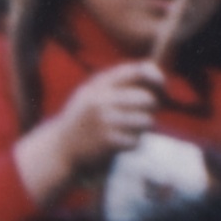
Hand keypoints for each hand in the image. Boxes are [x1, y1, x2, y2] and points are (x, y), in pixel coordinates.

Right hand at [14, 62, 163, 200]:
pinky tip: (120, 142)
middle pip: (147, 99)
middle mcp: (101, 101)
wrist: (60, 148)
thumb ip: (117, 82)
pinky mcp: (108, 142)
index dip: (155, 75)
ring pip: (146, 121)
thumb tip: (156, 74)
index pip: (136, 71)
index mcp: (98, 85)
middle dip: (152, 106)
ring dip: (143, 127)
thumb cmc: (83, 118)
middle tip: (143, 112)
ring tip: (129, 128)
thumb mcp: (91, 93)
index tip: (161, 84)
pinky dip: (132, 143)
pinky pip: (137, 140)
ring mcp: (104, 122)